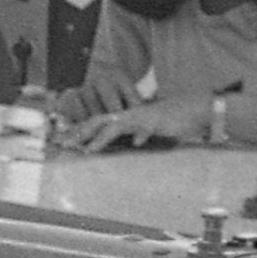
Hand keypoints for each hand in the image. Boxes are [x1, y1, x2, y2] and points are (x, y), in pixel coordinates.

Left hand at [56, 96, 212, 150]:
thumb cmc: (170, 120)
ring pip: (116, 125)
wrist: (195, 107)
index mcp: (124, 117)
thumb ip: (131, 134)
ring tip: (88, 150)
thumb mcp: (145, 129)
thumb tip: (121, 145)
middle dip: (79, 133)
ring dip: (100, 138)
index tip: (62, 142)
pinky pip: (147, 128)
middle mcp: (129, 115)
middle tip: (64, 145)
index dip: (78, 131)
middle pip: (97, 122)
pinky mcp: (159, 121)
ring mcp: (142, 117)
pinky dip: (141, 135)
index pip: (95, 123)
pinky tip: (137, 143)